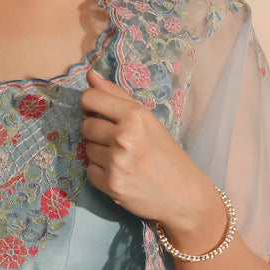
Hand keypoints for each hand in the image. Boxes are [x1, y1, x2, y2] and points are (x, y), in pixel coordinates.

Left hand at [79, 68, 225, 246]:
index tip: (97, 112)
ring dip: (100, 153)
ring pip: (87, 148)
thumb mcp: (148, 120)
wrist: (183, 195)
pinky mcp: (110, 185)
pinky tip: (120, 174)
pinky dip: (101, 173)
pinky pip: (89, 170)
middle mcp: (124, 137)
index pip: (90, 99)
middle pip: (86, 125)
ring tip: (123, 159)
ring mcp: (116, 162)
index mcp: (135, 116)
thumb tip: (89, 74)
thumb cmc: (167, 154)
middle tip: (118, 141)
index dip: (90, 105)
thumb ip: (117, 96)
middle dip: (97, 132)